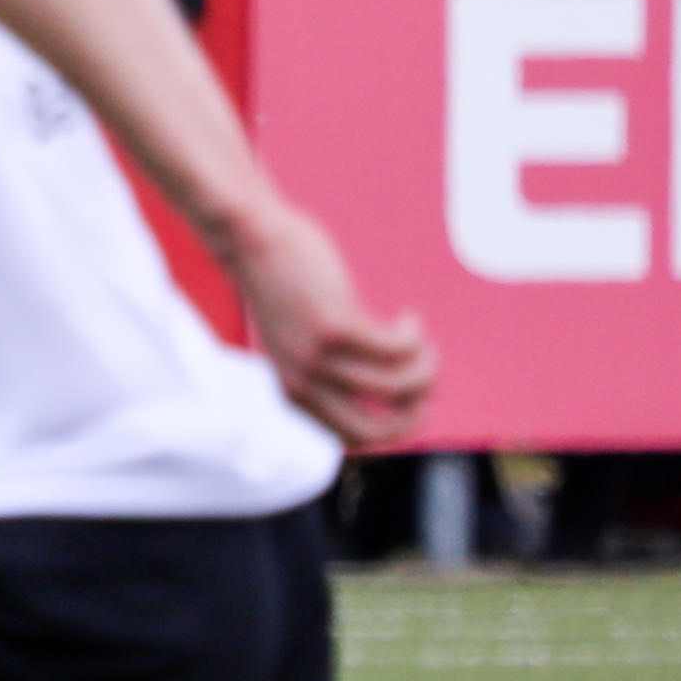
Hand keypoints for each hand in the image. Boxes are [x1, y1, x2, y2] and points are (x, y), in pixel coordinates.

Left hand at [222, 194, 433, 450]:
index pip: (350, 439)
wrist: (250, 240)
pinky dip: (414, 336)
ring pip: (397, 386)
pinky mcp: (335, 326)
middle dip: (415, 416)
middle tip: (430, 387)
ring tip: (422, 342)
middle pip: (375, 432)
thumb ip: (326, 369)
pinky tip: (408, 317)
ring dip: (425, 367)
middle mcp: (301, 384)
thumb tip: (380, 389)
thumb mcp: (298, 341)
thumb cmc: (284, 287)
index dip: (393, 429)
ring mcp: (316, 358)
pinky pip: (397, 348)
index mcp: (293, 394)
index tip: (412, 401)